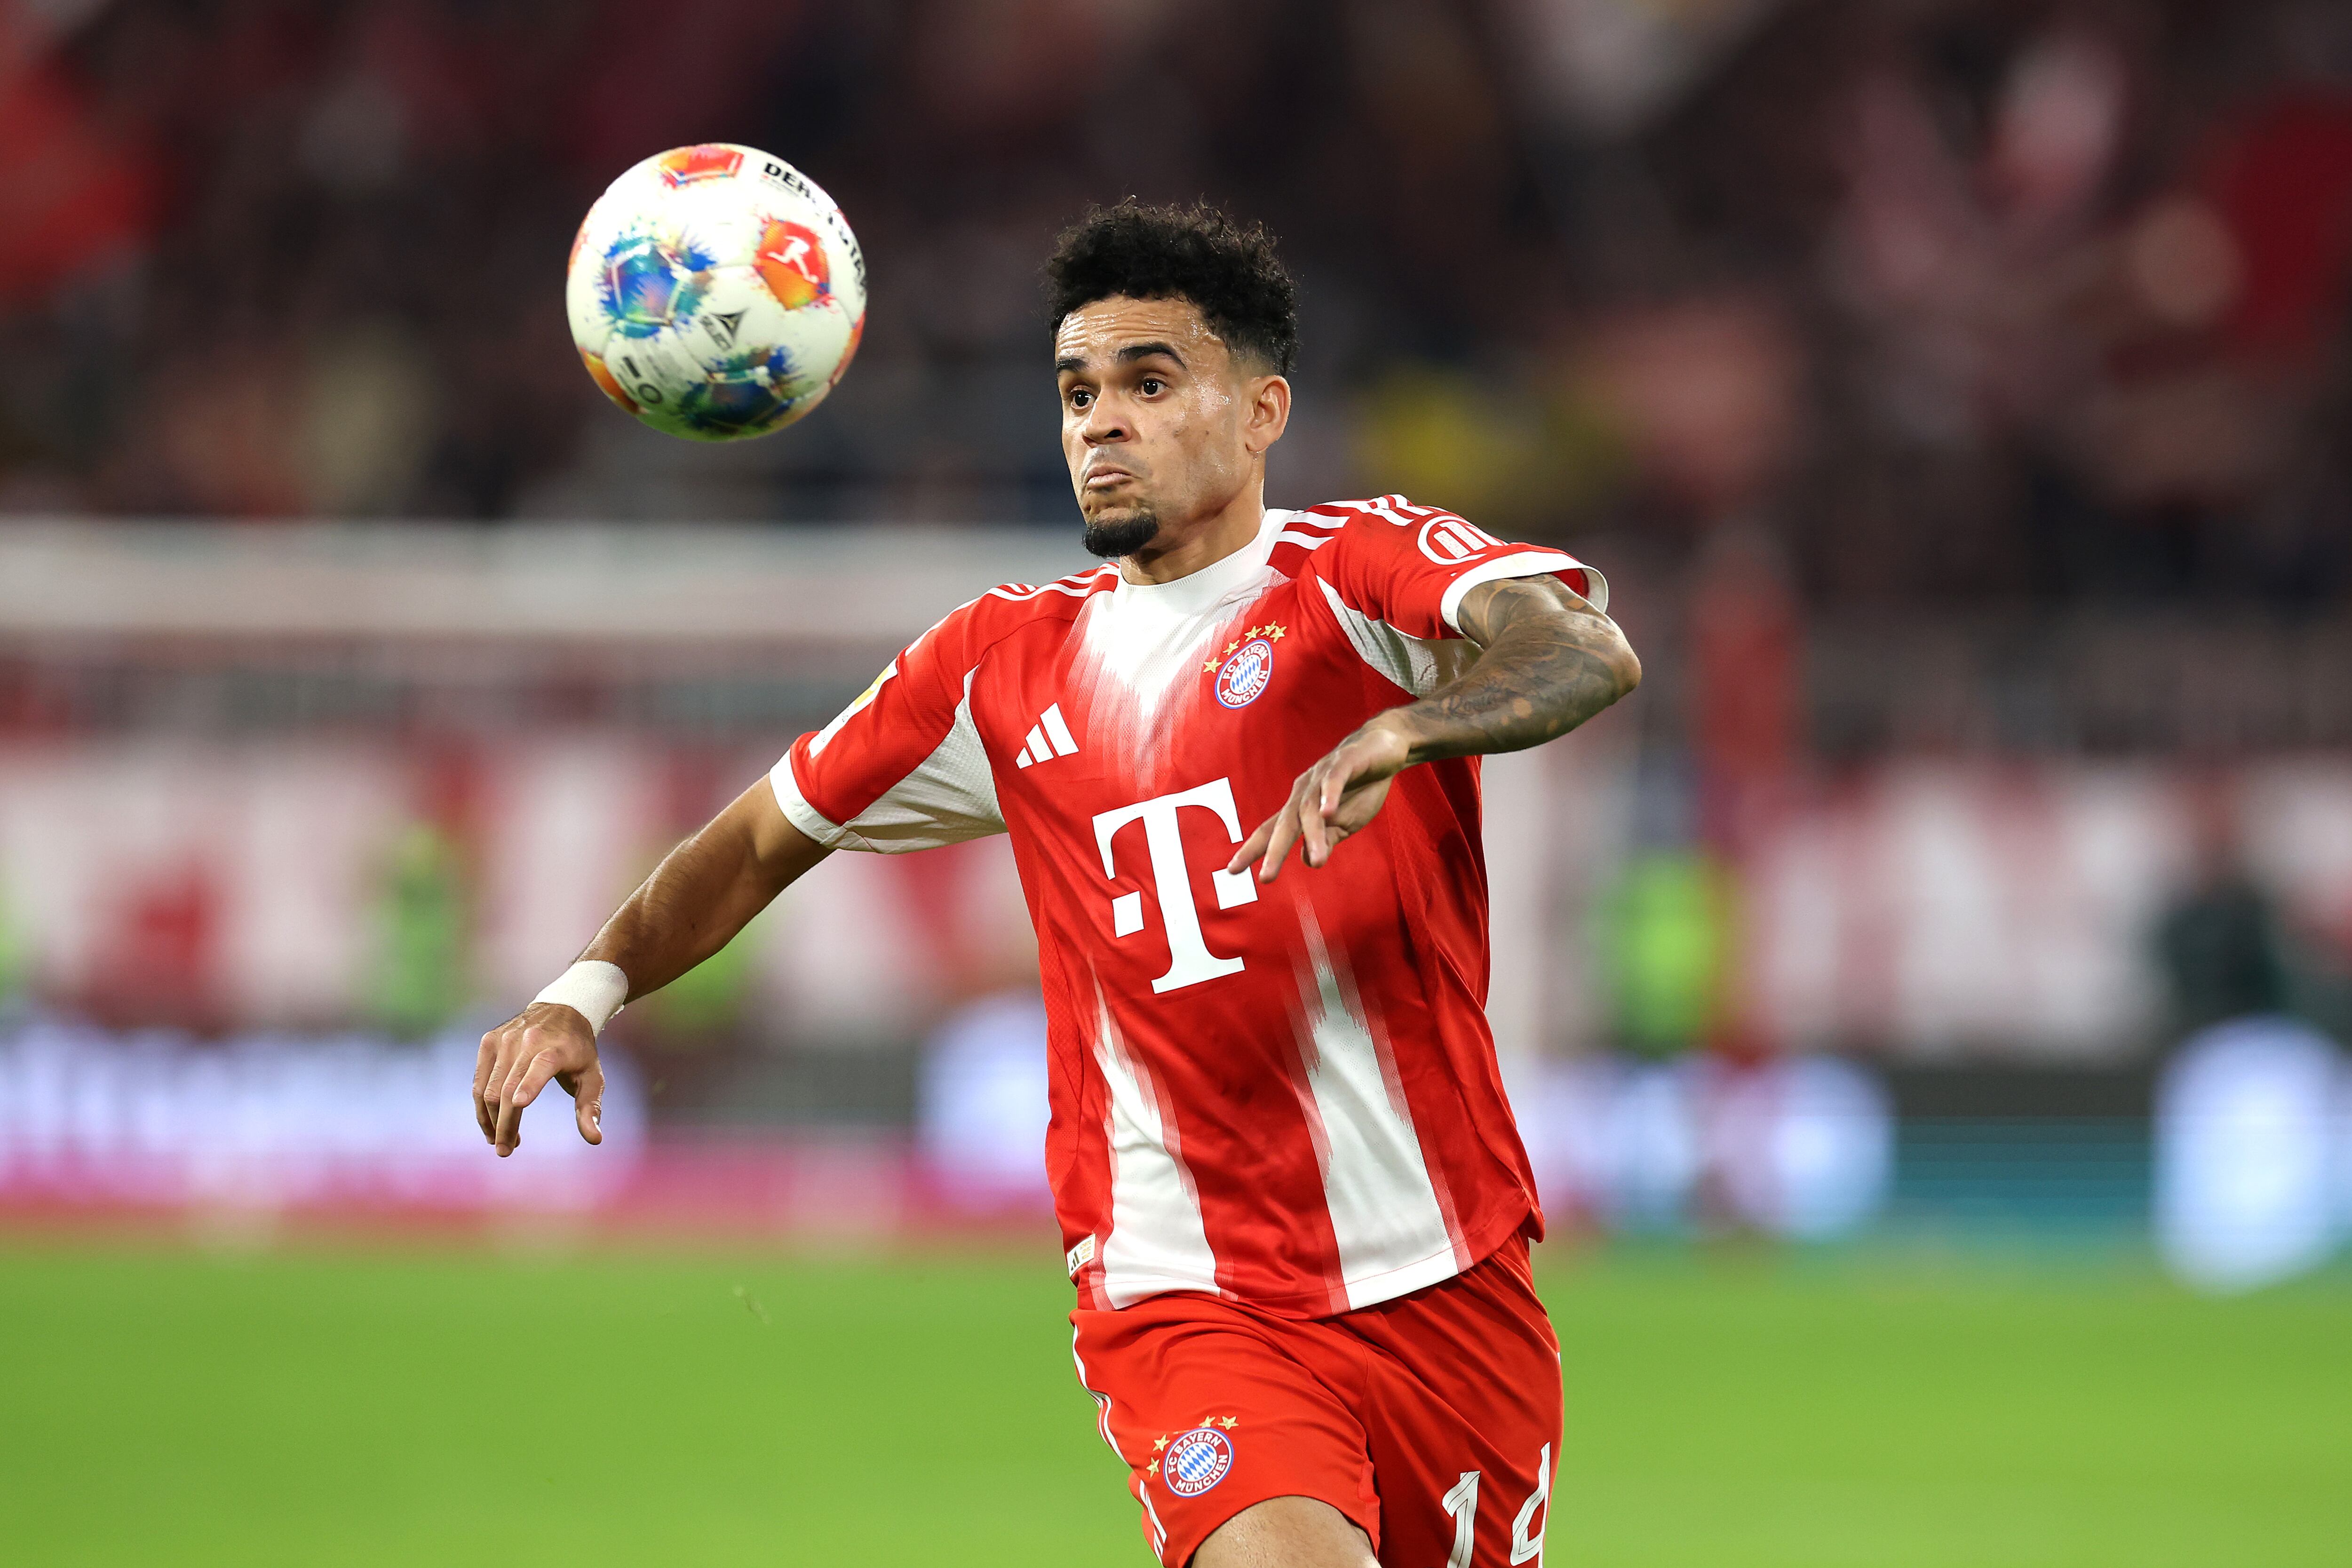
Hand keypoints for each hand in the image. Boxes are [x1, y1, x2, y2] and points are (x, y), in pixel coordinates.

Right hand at [474, 1002, 604, 1156]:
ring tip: (500, 1141)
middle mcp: (527, 1040)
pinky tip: (491, 1124)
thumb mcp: (592, 1077)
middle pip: (508, 1088)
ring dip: (490, 1120)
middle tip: (506, 1151)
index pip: (541, 1066)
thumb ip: (590, 1107)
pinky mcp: (489, 1041)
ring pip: (489, 1088)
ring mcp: (504, 1039)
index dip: (529, 1085)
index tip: (519, 1104)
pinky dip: (482, 1106)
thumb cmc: (579, 1051)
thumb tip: (595, 1139)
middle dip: (505, 1124)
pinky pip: (479, 1081)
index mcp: (556, 1048)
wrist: (562, 1009)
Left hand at [1227, 714, 1414, 882]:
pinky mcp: (1344, 762)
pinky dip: (1330, 796)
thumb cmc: (1360, 786)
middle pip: (1285, 823)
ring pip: (1311, 808)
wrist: (1385, 748)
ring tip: (1318, 858)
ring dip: (1313, 834)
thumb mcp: (1344, 823)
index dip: (1253, 850)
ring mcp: (1321, 776)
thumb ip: (1325, 841)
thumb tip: (1307, 862)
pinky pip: (1334, 780)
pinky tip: (1328, 812)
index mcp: (1300, 806)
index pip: (1272, 830)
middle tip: (1266, 878)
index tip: (1232, 871)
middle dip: (1274, 851)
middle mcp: (1304, 791)